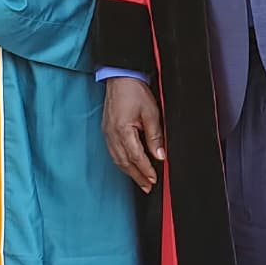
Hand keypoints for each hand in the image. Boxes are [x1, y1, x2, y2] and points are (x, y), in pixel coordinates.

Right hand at [103, 76, 164, 192]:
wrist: (120, 78)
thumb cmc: (135, 91)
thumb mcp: (151, 113)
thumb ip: (155, 137)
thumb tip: (159, 156)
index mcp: (123, 130)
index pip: (135, 157)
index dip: (145, 170)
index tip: (154, 179)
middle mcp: (112, 134)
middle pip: (124, 162)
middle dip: (137, 176)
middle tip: (148, 187)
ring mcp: (107, 133)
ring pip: (117, 160)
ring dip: (129, 172)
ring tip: (141, 181)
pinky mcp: (106, 131)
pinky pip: (113, 152)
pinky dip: (122, 163)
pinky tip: (129, 167)